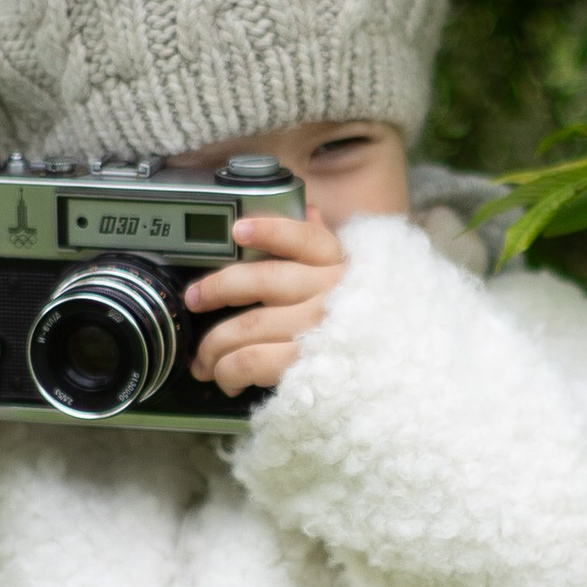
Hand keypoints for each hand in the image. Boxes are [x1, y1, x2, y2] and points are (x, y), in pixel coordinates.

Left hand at [185, 206, 347, 398]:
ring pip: (247, 327)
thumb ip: (324, 246)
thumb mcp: (352, 274)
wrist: (392, 367)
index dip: (268, 231)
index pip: (303, 237)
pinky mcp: (306, 363)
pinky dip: (228, 370)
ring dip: (213, 345)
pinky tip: (225, 375)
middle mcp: (329, 292)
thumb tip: (308, 210)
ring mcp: (318, 328)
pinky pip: (252, 361)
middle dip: (216, 289)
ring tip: (202, 358)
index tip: (237, 229)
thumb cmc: (360, 317)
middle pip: (262, 280)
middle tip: (194, 299)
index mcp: (336, 262)